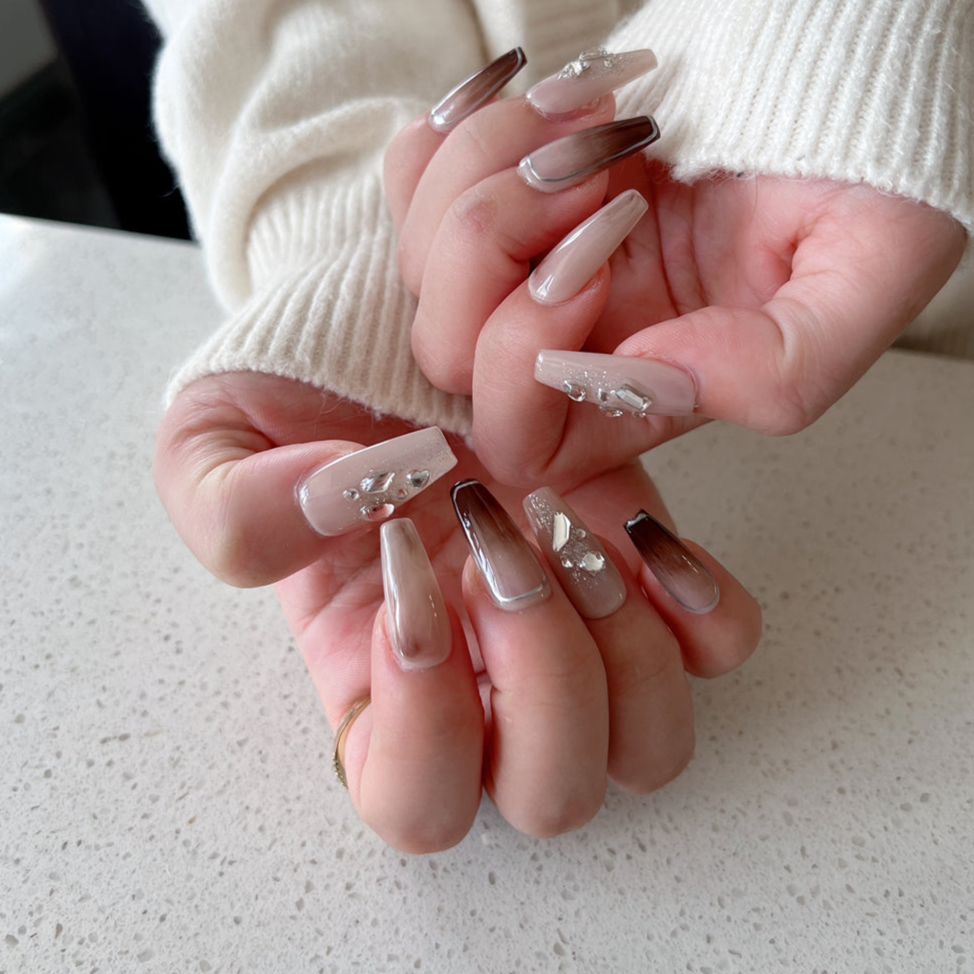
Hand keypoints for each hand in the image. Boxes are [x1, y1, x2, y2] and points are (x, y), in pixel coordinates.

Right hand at [154, 372, 760, 851]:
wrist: (390, 333)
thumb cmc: (300, 401)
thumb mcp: (212, 442)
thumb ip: (235, 507)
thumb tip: (346, 507)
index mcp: (375, 684)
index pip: (415, 802)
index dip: (425, 725)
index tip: (411, 580)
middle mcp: (488, 686)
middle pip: (555, 793)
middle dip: (542, 676)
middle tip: (500, 549)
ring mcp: (579, 636)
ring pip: (651, 745)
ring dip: (624, 644)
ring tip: (565, 525)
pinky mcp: (645, 574)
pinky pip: (719, 648)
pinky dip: (701, 605)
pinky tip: (637, 528)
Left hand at [386, 92, 965, 488]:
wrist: (840, 53)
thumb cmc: (864, 160)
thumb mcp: (874, 273)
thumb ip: (779, 369)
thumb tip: (653, 373)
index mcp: (647, 384)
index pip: (521, 441)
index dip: (524, 366)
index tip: (597, 260)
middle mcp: (579, 332)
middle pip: (446, 353)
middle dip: (495, 248)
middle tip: (592, 174)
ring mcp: (537, 255)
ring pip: (422, 259)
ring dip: (487, 170)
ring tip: (594, 118)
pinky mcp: (515, 180)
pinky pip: (416, 177)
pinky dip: (456, 133)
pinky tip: (536, 105)